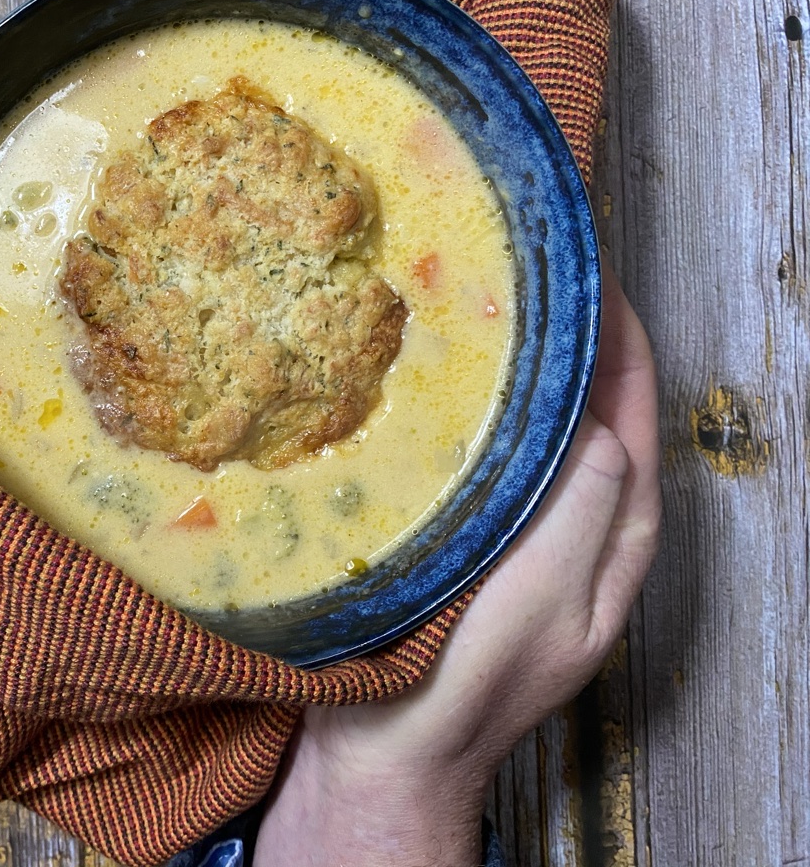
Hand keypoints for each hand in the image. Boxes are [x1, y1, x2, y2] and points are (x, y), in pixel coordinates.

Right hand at [255, 265, 660, 865]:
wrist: (387, 752)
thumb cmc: (465, 683)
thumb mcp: (542, 598)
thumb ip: (581, 509)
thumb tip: (598, 418)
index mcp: (614, 538)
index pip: (633, 412)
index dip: (620, 337)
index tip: (589, 269)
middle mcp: (580, 529)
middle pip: (594, 412)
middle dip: (576, 340)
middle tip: (531, 270)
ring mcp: (525, 535)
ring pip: (539, 430)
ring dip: (528, 368)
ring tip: (491, 307)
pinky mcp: (472, 541)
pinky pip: (490, 456)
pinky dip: (481, 409)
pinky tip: (443, 384)